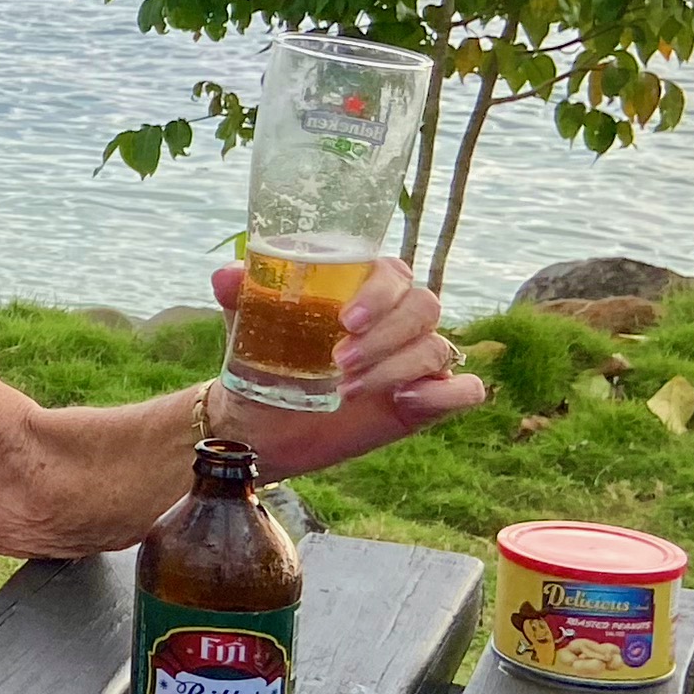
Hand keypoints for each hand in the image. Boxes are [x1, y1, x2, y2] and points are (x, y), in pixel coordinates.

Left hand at [204, 255, 487, 477]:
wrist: (262, 420)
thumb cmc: (263, 359)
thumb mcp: (246, 325)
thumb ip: (240, 293)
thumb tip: (227, 276)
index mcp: (364, 288)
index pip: (393, 273)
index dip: (378, 293)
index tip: (344, 320)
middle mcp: (398, 319)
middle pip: (424, 307)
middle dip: (384, 336)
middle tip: (338, 362)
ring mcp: (417, 359)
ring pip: (437, 349)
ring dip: (394, 369)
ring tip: (345, 389)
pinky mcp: (427, 399)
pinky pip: (466, 390)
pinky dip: (447, 393)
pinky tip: (408, 401)